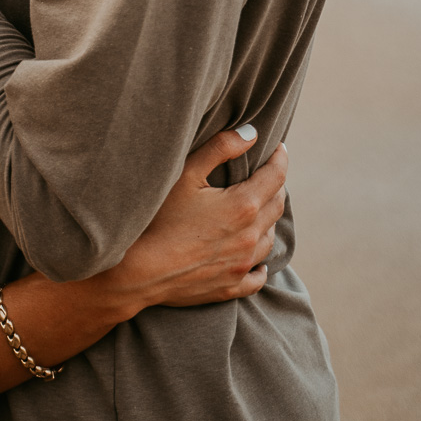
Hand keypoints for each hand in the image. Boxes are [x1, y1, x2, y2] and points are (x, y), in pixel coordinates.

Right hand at [96, 128, 287, 315]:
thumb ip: (220, 148)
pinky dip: (260, 264)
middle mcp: (250, 237)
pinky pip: (257, 277)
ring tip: (260, 210)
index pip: (276, 176)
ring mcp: (241, 265)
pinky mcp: (230, 286)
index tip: (279, 148)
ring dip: (268, 221)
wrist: (141, 271)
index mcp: (243, 206)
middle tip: (269, 174)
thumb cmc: (159, 218)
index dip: (280, 158)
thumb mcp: (186, 173)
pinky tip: (256, 260)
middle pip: (277, 206)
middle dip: (276, 186)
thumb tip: (251, 133)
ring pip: (269, 239)